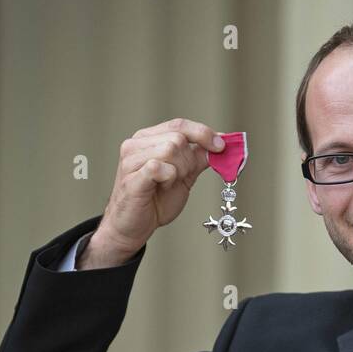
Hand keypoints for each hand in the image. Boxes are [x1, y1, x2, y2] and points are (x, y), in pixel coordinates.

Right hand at [91, 117, 225, 260]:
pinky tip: (161, 188)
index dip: (203, 133)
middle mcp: (136, 144)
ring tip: (168, 184)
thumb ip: (198, 159)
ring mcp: (131, 160)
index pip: (179, 124)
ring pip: (170, 149)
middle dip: (189, 161)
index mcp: (148, 139)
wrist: (134, 227)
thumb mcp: (184, 176)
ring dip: (179, 171)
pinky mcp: (131, 177)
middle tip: (181, 178)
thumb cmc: (155, 200)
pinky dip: (168, 178)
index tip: (221, 146)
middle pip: (178, 138)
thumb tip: (221, 144)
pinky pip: (158, 167)